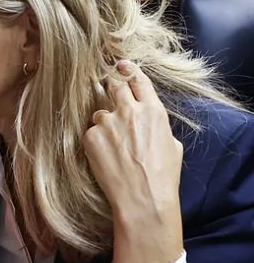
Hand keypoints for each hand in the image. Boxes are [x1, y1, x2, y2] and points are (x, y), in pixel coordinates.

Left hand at [84, 60, 183, 262]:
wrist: (143, 198)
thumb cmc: (163, 176)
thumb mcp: (172, 145)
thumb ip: (156, 126)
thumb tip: (147, 122)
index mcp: (153, 111)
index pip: (139, 81)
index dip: (129, 71)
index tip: (122, 64)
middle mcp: (129, 111)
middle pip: (114, 86)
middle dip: (111, 85)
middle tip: (108, 85)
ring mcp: (107, 123)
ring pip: (100, 113)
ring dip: (104, 123)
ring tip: (113, 146)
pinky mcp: (90, 137)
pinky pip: (91, 132)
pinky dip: (95, 141)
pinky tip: (105, 157)